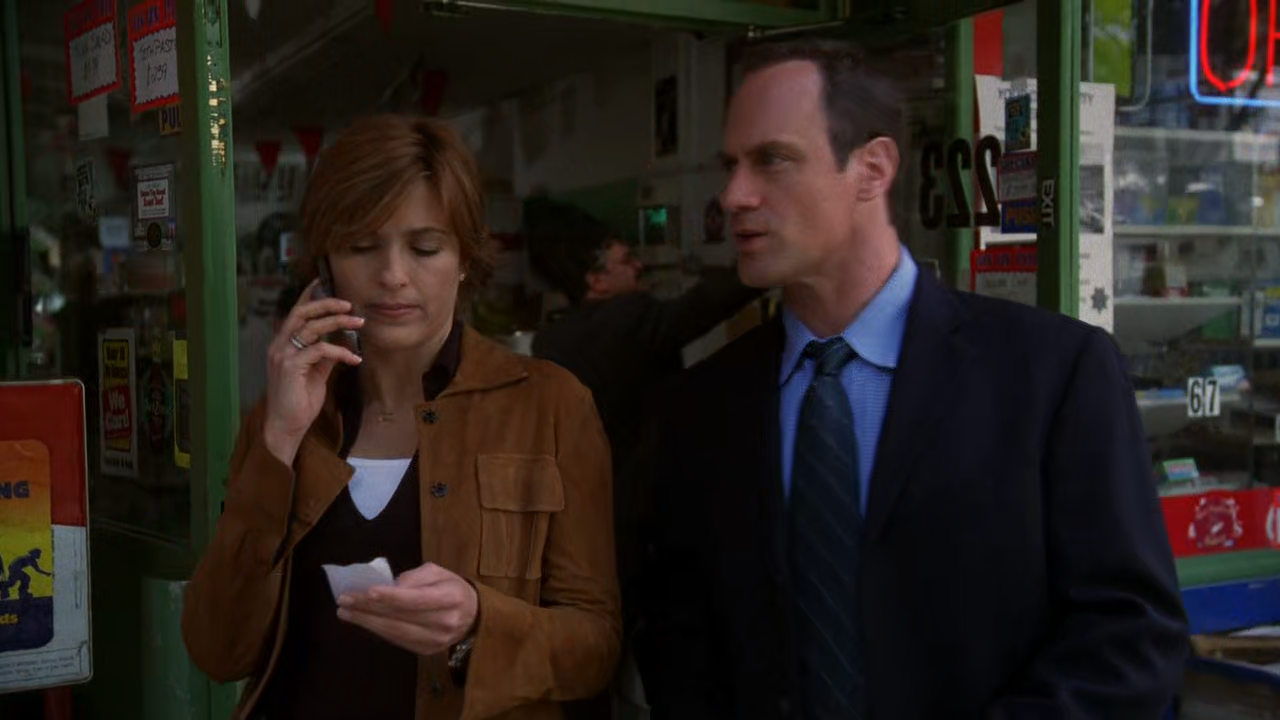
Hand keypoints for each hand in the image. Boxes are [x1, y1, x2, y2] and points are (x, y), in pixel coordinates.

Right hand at [263, 279, 363, 463]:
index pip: (296, 312)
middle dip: (327, 303)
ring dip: (338, 322)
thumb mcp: (315, 372)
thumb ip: (323, 355)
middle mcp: (278, 345)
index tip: (325, 281)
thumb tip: (339, 340)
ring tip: (359, 322)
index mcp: (283, 343)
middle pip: (302, 313)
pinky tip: (355, 359)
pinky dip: (340, 351)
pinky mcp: (290, 367)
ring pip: (311, 328)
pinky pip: (319, 350)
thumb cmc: (300, 400)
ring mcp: (282, 355)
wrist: (287, 425)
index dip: (309, 294)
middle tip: (350, 304)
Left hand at [336, 563, 478, 656]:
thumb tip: (389, 586)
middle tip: (344, 600)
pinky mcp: (425, 651)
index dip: (392, 597)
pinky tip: (362, 621)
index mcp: (450, 598)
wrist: (473, 616)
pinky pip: (396, 640)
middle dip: (369, 608)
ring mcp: (435, 641)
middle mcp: (444, 623)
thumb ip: (415, 577)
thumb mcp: (439, 572)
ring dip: (367, 622)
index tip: (368, 592)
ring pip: (395, 632)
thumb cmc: (452, 588)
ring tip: (345, 612)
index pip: (417, 599)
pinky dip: (377, 630)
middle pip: (401, 617)